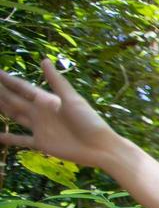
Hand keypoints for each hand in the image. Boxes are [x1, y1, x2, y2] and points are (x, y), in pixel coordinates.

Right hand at [0, 60, 127, 169]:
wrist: (99, 147)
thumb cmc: (90, 121)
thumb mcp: (72, 99)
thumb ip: (57, 82)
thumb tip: (44, 59)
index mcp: (47, 100)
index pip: (21, 87)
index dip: (7, 79)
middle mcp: (40, 112)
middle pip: (14, 100)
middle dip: (0, 92)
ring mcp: (39, 127)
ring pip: (14, 116)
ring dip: (1, 109)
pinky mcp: (41, 143)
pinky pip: (21, 140)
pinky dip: (8, 139)